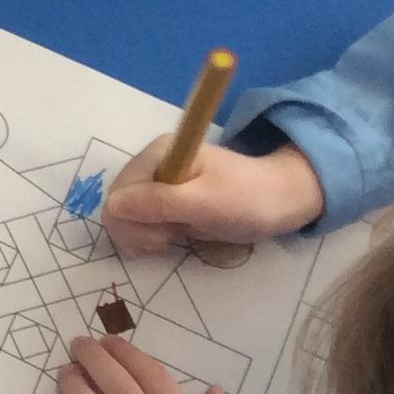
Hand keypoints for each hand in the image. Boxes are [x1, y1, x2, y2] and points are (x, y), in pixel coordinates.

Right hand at [99, 140, 324, 256]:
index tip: (167, 234)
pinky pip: (136, 225)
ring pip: (123, 219)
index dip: (134, 220)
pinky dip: (147, 239)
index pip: (118, 192)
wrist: (281, 204)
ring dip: (144, 237)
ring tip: (175, 237)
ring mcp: (156, 185)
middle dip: (138, 231)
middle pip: (116, 206)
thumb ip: (159, 203)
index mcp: (158, 153)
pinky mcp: (162, 203)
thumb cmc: (248, 200)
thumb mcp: (206, 203)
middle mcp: (151, 165)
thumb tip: (111, 206)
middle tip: (172, 239)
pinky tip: (169, 240)